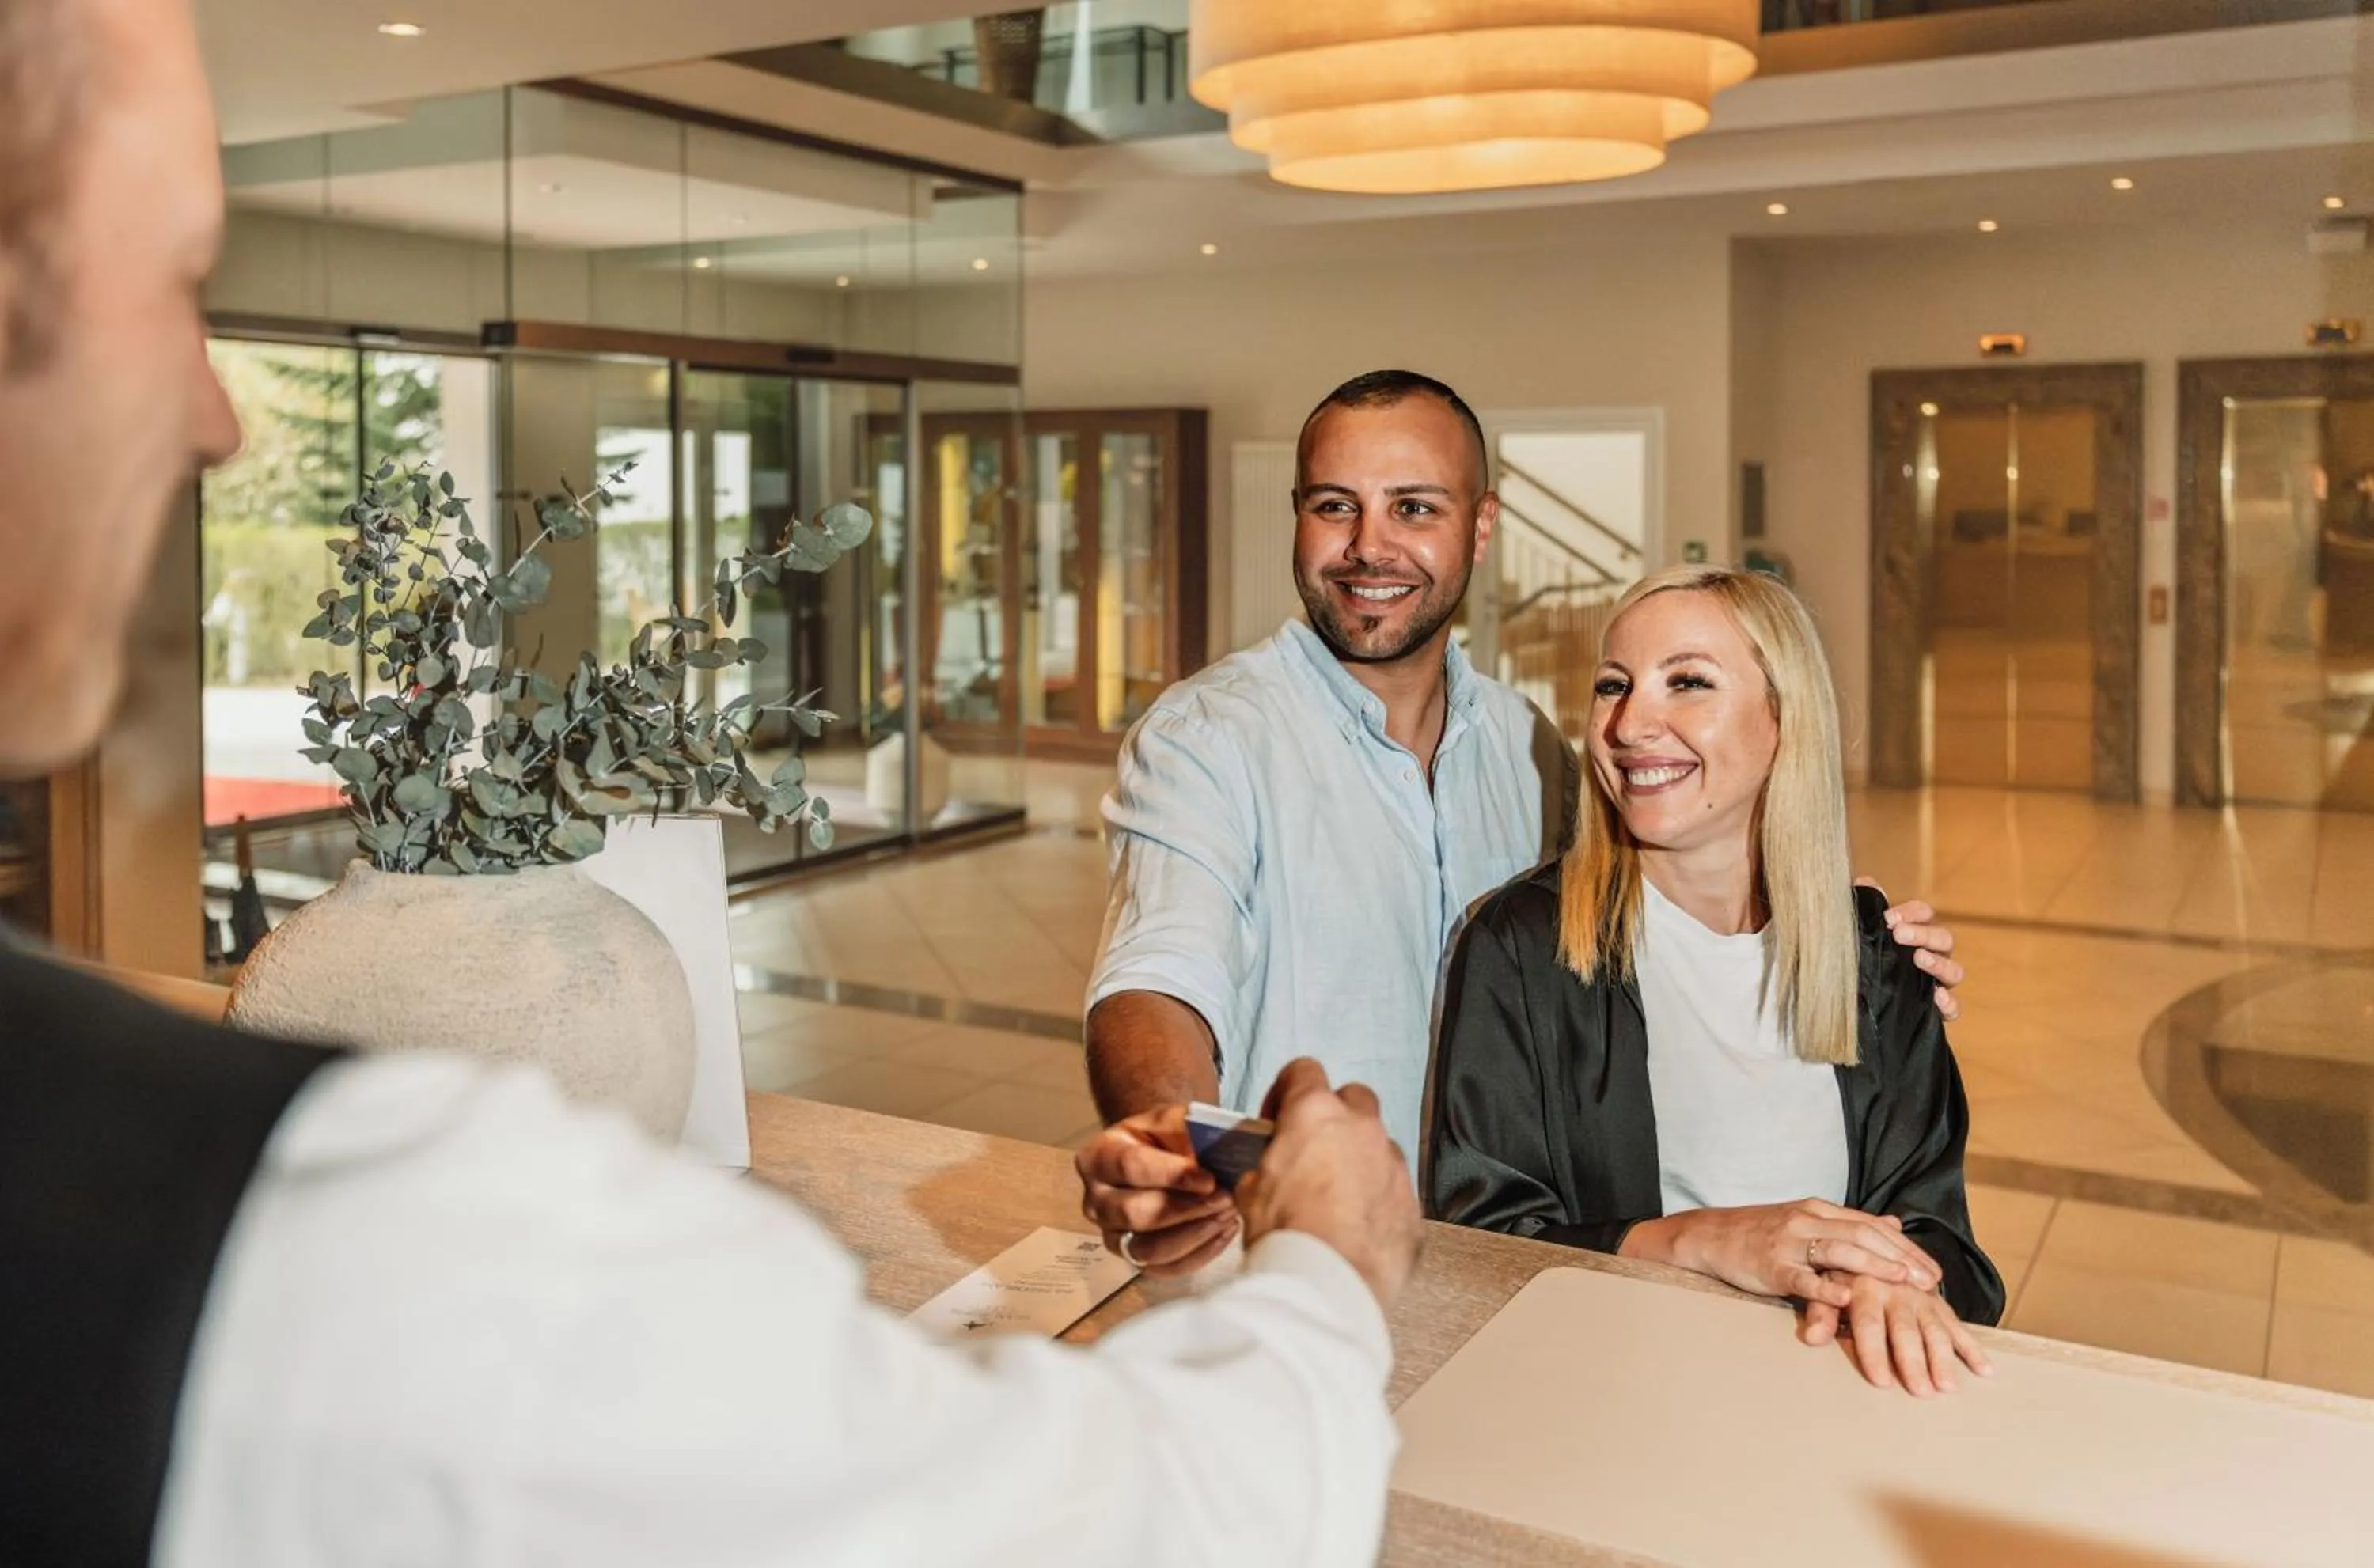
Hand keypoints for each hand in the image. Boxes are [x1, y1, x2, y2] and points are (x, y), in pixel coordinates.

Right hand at [1075, 1105, 1238, 1276]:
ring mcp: (1112, 1236)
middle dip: (1186, 1209)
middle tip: (1225, 1199)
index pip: (1130, 1168)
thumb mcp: (1170, 1121)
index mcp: (1098, 1157)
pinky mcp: (1133, 1261)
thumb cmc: (1163, 1139)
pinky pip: (1164, 1270)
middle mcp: (1096, 1201)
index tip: (1209, 1179)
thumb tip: (1224, 1146)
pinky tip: (1223, 1232)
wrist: (1158, 1158)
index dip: (1171, 1175)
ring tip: (1227, 1215)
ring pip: (1147, 1250)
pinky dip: (1199, 1255)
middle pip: (1135, 1215)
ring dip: (1194, 1235)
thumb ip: (1190, 1129)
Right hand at [1234, 1058, 1424, 1310]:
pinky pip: (1396, 1193)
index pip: (1304, 1071)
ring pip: (1380, 1147)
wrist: (1325, 1285)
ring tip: (1336, 1198)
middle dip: (1336, 1117)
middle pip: (1354, 1099)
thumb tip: (1266, 1175)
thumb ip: (1263, 1169)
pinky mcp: (1413, 1207)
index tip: (1278, 1117)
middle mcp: (1362, 1130)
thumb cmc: (1285, 1236)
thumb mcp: (1250, 1193)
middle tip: (1313, 1149)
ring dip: (1360, 1162)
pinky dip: (1379, 1203)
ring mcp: (1394, 1167)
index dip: (1287, 1091)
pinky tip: (1356, 1231)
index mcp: (1315, 1114)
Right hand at [1623, 1199, 1942, 1308]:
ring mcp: (1788, 1242)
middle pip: (1863, 1235)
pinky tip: (1848, 1295)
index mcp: (1819, 1210)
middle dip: (1900, 1259)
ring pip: (1839, 1250)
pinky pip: (1802, 1277)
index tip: (1933, 1270)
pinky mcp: (1770, 1265)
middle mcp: (1808, 1221)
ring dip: (1875, 1266)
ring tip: (1903, 1281)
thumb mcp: (1807, 1222)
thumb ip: (1849, 1225)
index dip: (1905, 1248)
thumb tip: (1894, 1225)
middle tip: (1930, 1281)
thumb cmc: (1761, 1234)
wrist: (1710, 1236)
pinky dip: (1826, 1286)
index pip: (1871, 1226)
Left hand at [1800, 1273, 1991, 1395]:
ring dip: (1943, 1359)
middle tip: (1922, 1392)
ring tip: (1948, 1387)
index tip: (1881, 1381)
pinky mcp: (1938, 1302)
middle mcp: (1897, 1291)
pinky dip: (1972, 1347)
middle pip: (1905, 1331)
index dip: (1874, 1352)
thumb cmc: (1843, 1270)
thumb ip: (1820, 1311)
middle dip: (1914, 1362)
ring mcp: (1921, 1297)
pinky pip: (1957, 1325)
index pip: (1869, 1323)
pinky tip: (1985, 1369)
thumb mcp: (1825, 1284)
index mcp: (1866, 1286)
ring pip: (1935, 1330)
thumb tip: (1811, 1338)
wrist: (1873, 1240)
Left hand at [1856, 879, 1963, 1021]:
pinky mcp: (1934, 1010)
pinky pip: (1953, 1008)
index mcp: (1914, 933)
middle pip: (1943, 938)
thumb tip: (1865, 883)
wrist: (1854, 998)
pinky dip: (1949, 1003)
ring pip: (1954, 971)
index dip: (1912, 912)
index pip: (1923, 914)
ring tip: (1918, 959)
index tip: (1890, 918)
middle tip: (1899, 934)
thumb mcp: (1858, 933)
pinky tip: (1936, 997)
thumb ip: (1864, 908)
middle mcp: (1930, 955)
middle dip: (1923, 933)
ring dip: (1939, 963)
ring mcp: (1936, 982)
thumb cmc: (1861, 959)